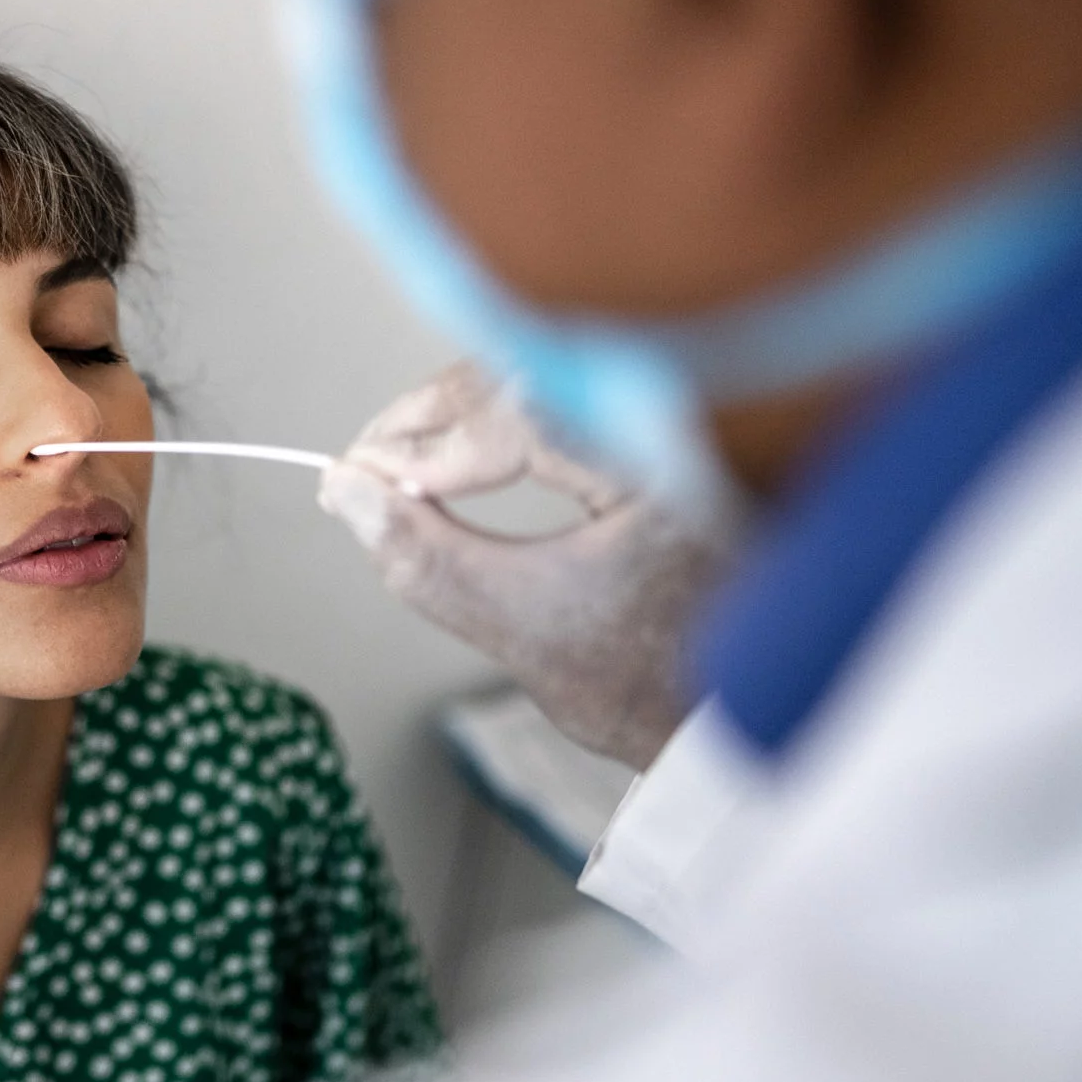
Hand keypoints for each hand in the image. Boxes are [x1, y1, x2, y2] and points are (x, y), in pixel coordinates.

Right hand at [318, 363, 734, 769]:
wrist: (734, 709)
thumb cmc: (657, 681)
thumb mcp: (524, 630)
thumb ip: (425, 561)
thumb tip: (347, 492)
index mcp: (676, 467)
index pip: (528, 410)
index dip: (429, 442)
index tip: (363, 479)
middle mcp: (689, 422)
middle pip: (529, 373)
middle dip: (432, 417)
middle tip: (364, 468)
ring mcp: (679, 417)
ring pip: (540, 372)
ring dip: (458, 413)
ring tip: (396, 467)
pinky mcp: (663, 423)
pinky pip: (561, 390)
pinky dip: (496, 418)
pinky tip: (453, 458)